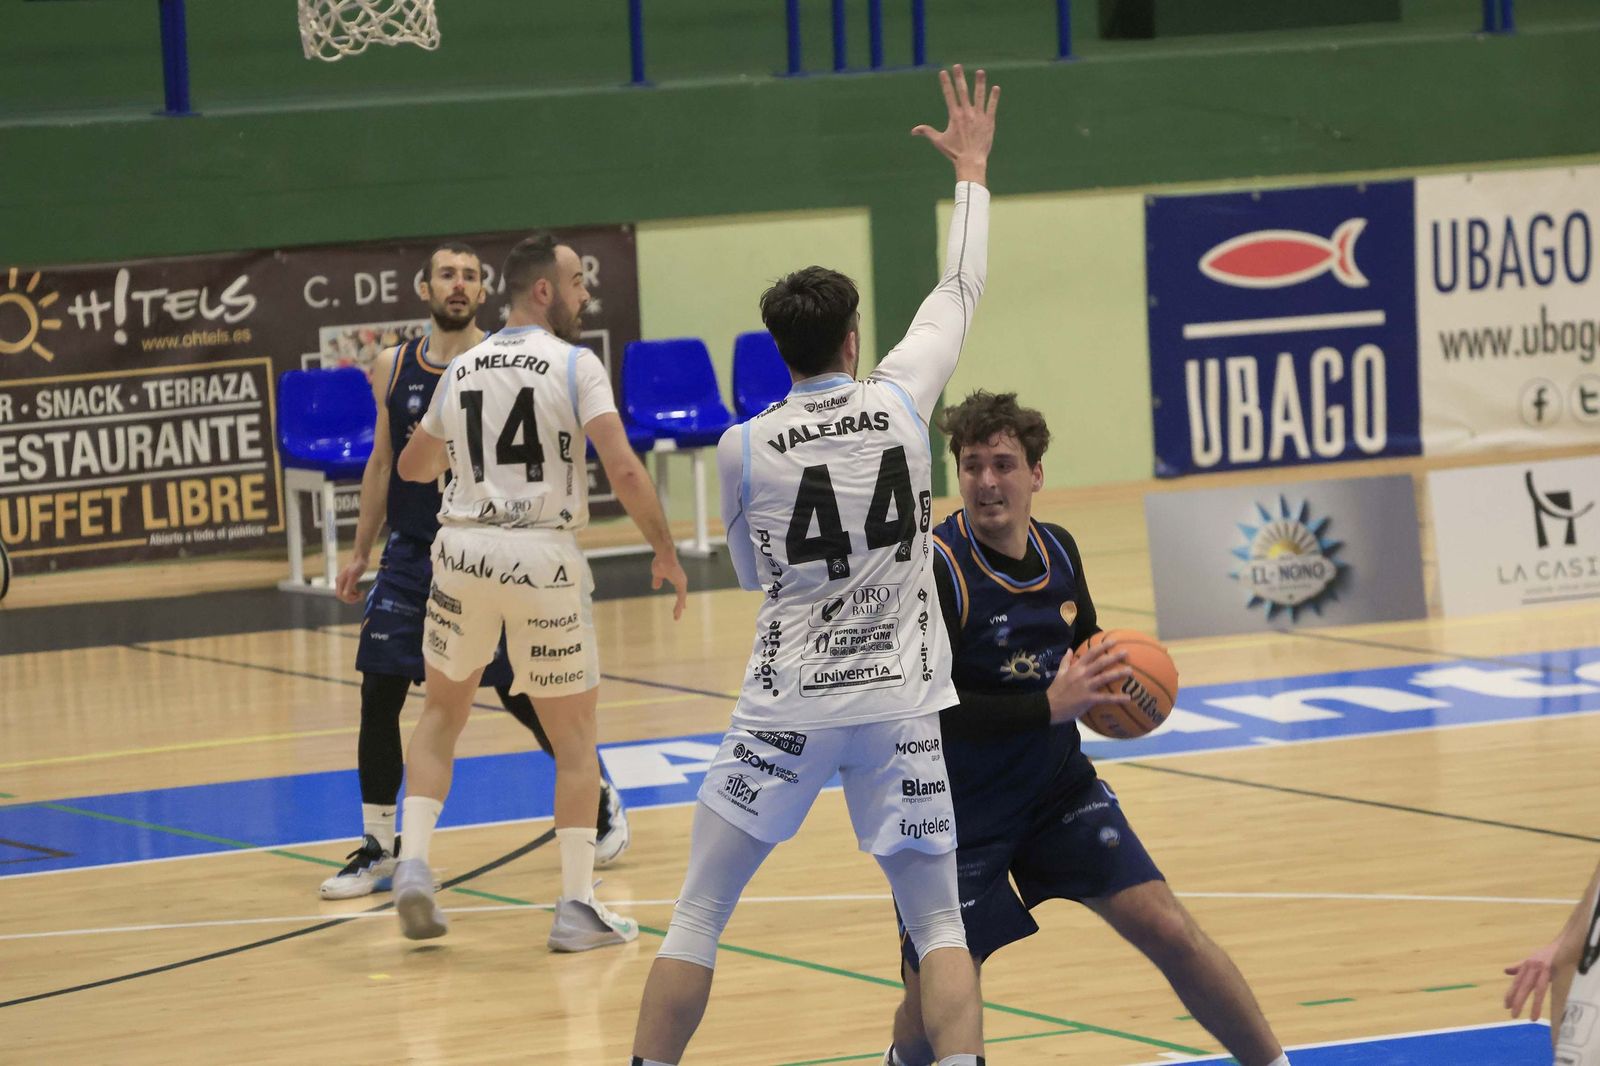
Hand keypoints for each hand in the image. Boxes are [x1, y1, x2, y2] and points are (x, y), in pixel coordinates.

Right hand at [334, 553, 368, 603]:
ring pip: (346, 594)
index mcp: (339, 581)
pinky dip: (355, 593)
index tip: (358, 597)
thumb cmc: (358, 566)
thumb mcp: (354, 576)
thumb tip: (345, 595)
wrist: (361, 558)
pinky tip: (361, 591)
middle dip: (351, 598)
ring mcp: (344, 581)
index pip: (340, 595)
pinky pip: (350, 591)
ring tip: (362, 594)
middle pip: (342, 596)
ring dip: (354, 597)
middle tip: (361, 596)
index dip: (348, 599)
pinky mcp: (349, 581)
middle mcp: (340, 582)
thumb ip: (349, 586)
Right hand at [652, 551, 687, 620]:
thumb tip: (656, 587)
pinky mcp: (681, 583)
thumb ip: (657, 580)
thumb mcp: (657, 573)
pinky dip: (680, 604)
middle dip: (679, 606)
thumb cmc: (660, 561)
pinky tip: (679, 610)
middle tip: (677, 616)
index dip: (680, 600)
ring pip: (682, 598)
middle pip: (681, 597)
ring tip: (676, 617)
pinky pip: (681, 596)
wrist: (663, 555)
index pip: (680, 592)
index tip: (683, 607)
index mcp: (677, 578)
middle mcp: (681, 581)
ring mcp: (682, 582)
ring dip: (678, 608)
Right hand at [912, 64, 999, 184]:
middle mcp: (966, 113)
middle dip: (959, 77)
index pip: (949, 95)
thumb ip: (927, 132)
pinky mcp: (989, 121)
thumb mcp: (939, 141)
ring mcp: (978, 116)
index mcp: (954, 116)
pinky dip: (993, 97)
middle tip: (957, 66)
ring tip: (980, 71)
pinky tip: (995, 88)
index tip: (943, 72)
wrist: (971, 161)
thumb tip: (913, 131)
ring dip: (980, 83)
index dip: (945, 83)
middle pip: (962, 91)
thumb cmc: (954, 153)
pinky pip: (991, 106)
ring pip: (979, 96)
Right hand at [1045, 638, 1130, 724]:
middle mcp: (1082, 674)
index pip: (1091, 653)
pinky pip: (1105, 698)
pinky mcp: (1088, 699)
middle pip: (1100, 663)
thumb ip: (1066, 661)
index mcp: (1076, 668)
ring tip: (1130, 670)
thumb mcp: (1060, 673)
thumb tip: (1070, 649)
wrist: (1050, 707)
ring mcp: (1086, 686)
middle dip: (1114, 656)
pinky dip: (1117, 698)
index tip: (1113, 641)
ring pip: (1104, 677)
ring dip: (1118, 673)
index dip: (1102, 646)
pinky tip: (1128, 698)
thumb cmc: (1056, 690)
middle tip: (1126, 652)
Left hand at [1504, 940, 1559, 1019]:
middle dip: (1517, 1000)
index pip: (1517, 983)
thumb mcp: (1530, 960)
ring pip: (1534, 989)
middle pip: (1523, 986)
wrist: (1561, 944)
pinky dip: (1541, 999)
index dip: (1511, 994)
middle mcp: (1531, 967)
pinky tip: (1540, 1006)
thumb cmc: (1546, 954)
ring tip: (1529, 1017)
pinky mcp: (1550, 970)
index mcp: (1526, 966)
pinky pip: (1544, 987)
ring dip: (1531, 1004)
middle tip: (1512, 1014)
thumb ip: (1519, 967)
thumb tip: (1505, 971)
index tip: (1506, 1006)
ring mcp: (1540, 969)